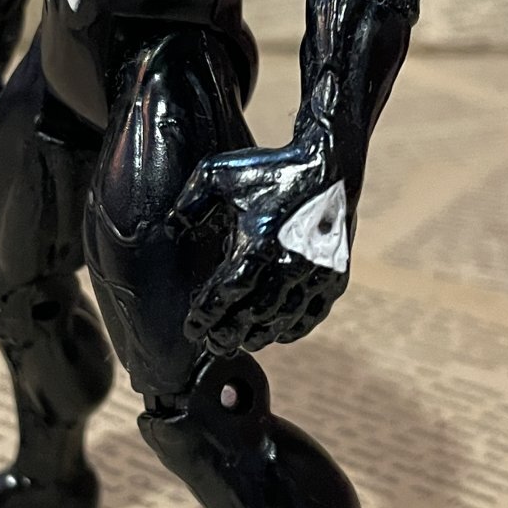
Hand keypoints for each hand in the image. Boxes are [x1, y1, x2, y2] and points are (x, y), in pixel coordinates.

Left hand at [168, 145, 352, 354]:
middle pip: (253, 316)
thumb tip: (170, 229)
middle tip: (212, 345)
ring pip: (283, 319)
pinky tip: (279, 333)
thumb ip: (189, 203)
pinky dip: (295, 328)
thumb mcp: (219, 174)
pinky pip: (313, 313)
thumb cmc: (270, 167)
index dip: (206, 315)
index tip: (191, 328)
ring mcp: (316, 272)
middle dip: (229, 334)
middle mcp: (289, 263)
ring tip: (241, 343)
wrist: (330, 162)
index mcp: (258, 242)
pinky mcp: (336, 274)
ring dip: (260, 336)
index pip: (226, 294)